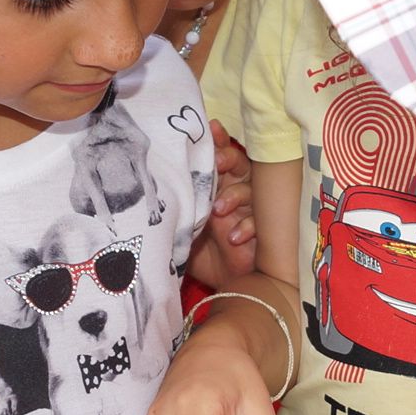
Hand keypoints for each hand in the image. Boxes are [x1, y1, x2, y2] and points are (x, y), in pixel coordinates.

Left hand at [189, 124, 257, 287]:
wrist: (226, 286)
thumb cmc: (204, 255)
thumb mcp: (182, 230)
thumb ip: (174, 210)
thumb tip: (150, 196)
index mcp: (217, 186)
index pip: (219, 155)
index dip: (217, 140)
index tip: (211, 128)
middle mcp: (236, 193)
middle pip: (239, 164)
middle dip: (227, 159)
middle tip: (216, 164)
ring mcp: (251, 211)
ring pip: (251, 189)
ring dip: (235, 195)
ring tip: (218, 209)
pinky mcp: (264, 232)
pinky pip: (261, 221)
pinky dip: (247, 226)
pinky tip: (234, 237)